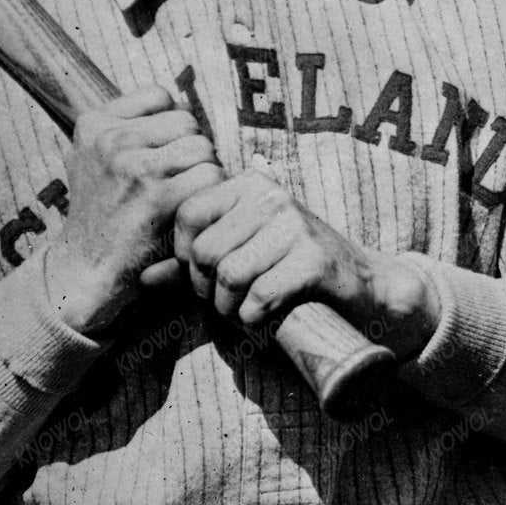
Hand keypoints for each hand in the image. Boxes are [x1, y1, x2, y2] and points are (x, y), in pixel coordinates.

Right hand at [45, 86, 223, 335]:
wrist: (84, 269)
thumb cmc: (98, 214)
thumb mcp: (89, 159)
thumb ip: (123, 127)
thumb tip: (179, 105)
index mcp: (94, 124)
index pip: (159, 96)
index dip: (170, 124)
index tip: (163, 152)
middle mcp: (111, 140)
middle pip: (187, 121)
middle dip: (191, 149)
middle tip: (179, 179)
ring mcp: (133, 167)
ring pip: (203, 147)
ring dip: (204, 172)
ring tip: (185, 195)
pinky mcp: (157, 198)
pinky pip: (210, 177)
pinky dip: (210, 196)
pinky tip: (192, 211)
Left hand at [172, 165, 439, 355]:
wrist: (363, 288)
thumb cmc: (290, 271)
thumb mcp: (240, 256)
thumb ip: (191, 265)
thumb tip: (142, 277)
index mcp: (248, 184)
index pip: (188, 213)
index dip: (183, 255)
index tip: (200, 278)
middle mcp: (270, 196)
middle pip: (205, 250)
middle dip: (206, 290)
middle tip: (224, 304)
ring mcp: (294, 224)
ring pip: (228, 274)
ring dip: (228, 309)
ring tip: (243, 313)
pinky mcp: (313, 259)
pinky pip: (259, 295)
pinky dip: (253, 319)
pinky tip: (262, 320)